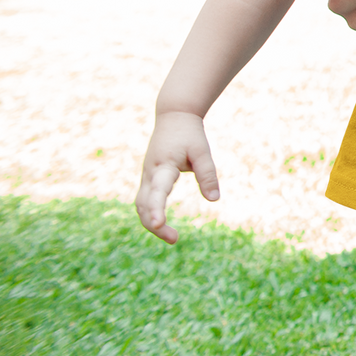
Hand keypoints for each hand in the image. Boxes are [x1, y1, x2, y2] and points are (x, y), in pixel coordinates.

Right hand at [136, 111, 216, 243]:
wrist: (173, 116)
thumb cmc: (189, 133)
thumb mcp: (202, 151)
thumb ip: (207, 174)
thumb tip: (214, 199)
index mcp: (163, 165)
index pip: (158, 191)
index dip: (157, 209)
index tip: (159, 224)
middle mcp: (149, 173)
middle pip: (144, 205)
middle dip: (155, 225)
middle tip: (174, 239)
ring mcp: (146, 176)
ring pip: (141, 205)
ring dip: (151, 222)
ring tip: (172, 237)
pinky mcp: (148, 178)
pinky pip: (144, 200)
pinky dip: (150, 213)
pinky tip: (162, 224)